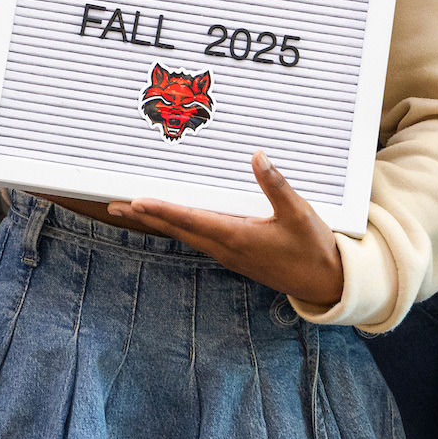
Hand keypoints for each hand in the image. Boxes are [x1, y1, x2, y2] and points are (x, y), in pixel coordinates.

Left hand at [108, 152, 345, 307]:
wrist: (324, 282)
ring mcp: (228, 253)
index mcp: (237, 237)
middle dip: (144, 217)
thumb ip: (276, 185)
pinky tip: (173, 220)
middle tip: (113, 204)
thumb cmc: (312, 248)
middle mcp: (226, 247)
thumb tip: (258, 157)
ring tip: (133, 210)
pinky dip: (177, 226)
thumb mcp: (298, 213)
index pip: (190, 219)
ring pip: (184, 234)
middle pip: (176, 229)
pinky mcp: (234, 254)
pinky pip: (197, 237)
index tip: (135, 201)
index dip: (161, 209)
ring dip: (157, 222)